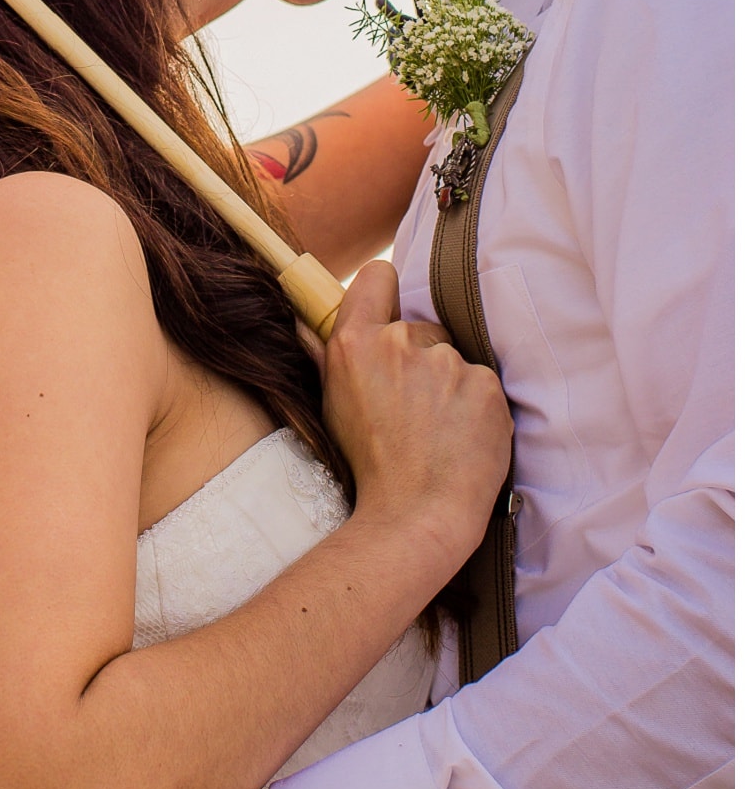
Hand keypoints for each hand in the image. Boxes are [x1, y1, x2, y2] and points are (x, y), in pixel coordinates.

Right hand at [312, 262, 511, 565]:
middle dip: (420, 358)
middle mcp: (398, 342)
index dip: (384, 292)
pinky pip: (482, 383)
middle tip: (413, 405)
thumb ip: (323, 355)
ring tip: (439, 428)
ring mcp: (445, 363)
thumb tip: (302, 321)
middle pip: (419, 328)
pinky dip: (476, 405)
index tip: (389, 315)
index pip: (377, 276)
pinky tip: (462, 435)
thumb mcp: (332, 404)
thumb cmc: (370, 463)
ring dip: (449, 385)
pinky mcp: (485, 384)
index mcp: (355, 342)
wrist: (418, 512)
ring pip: (453, 359)